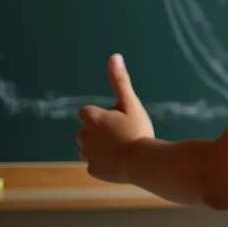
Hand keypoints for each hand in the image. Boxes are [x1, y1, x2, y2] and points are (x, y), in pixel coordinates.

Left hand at [76, 54, 154, 182]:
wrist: (144, 163)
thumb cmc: (138, 130)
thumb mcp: (131, 103)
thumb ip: (120, 81)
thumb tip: (114, 56)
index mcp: (92, 118)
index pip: (86, 112)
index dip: (102, 115)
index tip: (117, 120)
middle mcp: (83, 135)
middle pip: (88, 130)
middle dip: (101, 131)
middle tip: (124, 134)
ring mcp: (87, 154)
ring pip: (91, 147)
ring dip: (103, 147)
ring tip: (124, 149)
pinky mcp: (92, 170)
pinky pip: (97, 163)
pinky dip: (107, 162)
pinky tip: (122, 162)